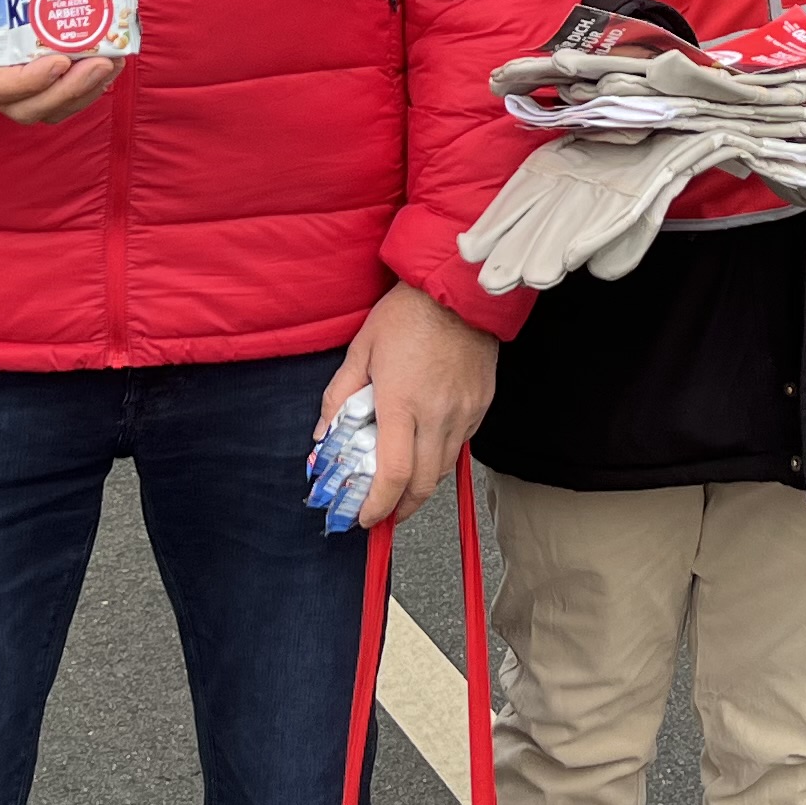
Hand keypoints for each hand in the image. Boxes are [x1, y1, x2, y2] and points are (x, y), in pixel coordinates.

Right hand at [0, 0, 124, 124]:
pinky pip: (54, 99)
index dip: (28, 82)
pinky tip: (107, 65)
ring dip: (82, 93)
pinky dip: (83, 90)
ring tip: (113, 62)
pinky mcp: (30, 80)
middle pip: (25, 106)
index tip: (61, 61)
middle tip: (103, 62)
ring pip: (44, 108)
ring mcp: (9, 82)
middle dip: (68, 90)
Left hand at [318, 282, 497, 527]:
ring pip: (443, 469)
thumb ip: (339, 397)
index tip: (364, 517)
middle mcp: (437, 415)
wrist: (460, 287)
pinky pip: (460, 445)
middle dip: (400, 508)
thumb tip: (324, 436)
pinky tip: (424, 447)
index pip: (391, 475)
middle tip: (381, 512)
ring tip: (400, 486)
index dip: (377, 506)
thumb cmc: (408, 313)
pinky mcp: (480, 406)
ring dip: (420, 485)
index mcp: (402, 403)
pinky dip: (440, 456)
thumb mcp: (361, 350)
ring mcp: (464, 412)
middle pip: (422, 484)